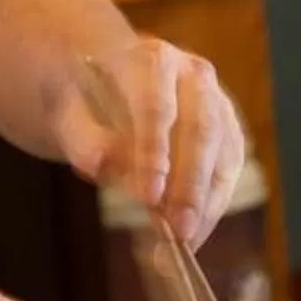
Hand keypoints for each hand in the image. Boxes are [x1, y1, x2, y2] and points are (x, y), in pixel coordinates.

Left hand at [54, 38, 246, 250]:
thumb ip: (82, 138)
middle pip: (201, 129)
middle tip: (178, 230)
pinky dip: (216, 202)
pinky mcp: (228, 125)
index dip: (154, 153)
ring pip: (224, 150)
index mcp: (149, 59)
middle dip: (191, 184)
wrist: (111, 79)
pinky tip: (197, 231)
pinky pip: (231, 166)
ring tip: (187, 240)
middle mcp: (192, 72)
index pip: (156, 107)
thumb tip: (100, 165)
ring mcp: (216, 97)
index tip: (149, 197)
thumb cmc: (88, 100)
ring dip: (208, 200)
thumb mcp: (69, 113)